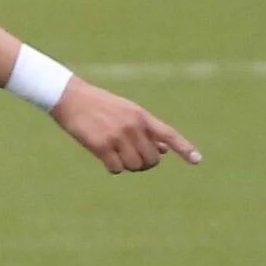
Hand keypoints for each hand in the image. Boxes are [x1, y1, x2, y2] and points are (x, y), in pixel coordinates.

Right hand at [53, 78, 200, 173]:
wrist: (68, 97)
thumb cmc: (97, 105)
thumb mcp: (125, 111)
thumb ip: (145, 130)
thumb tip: (163, 151)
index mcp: (140, 116)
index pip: (168, 134)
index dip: (184, 148)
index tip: (197, 160)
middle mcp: (132, 126)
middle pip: (151, 159)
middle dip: (144, 163)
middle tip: (131, 158)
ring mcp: (117, 136)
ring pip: (134, 166)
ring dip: (127, 166)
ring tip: (116, 155)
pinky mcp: (100, 145)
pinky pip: (116, 168)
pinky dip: (113, 167)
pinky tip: (104, 158)